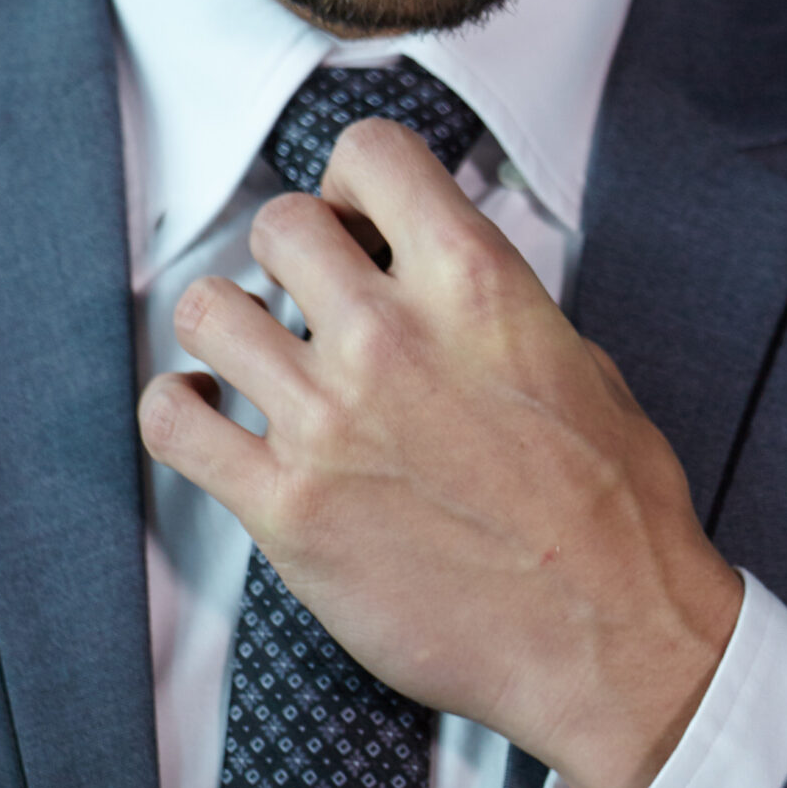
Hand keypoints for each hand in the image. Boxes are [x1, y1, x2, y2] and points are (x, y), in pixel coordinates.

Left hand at [136, 118, 743, 787]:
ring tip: (256, 355)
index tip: (358, 218)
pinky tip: (211, 414)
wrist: (610, 634)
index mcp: (476, 284)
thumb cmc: (613, 510)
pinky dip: (179, 410)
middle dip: (294, 252)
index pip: (372, 153)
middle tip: (313, 295)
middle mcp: (392, 336)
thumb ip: (495, 307)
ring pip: (207, 309)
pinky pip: (173, 424)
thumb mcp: (581, 361)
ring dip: (229, 325)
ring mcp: (329, 420)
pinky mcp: (286, 508)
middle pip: (278, 222)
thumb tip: (440, 284)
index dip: (355, 180)